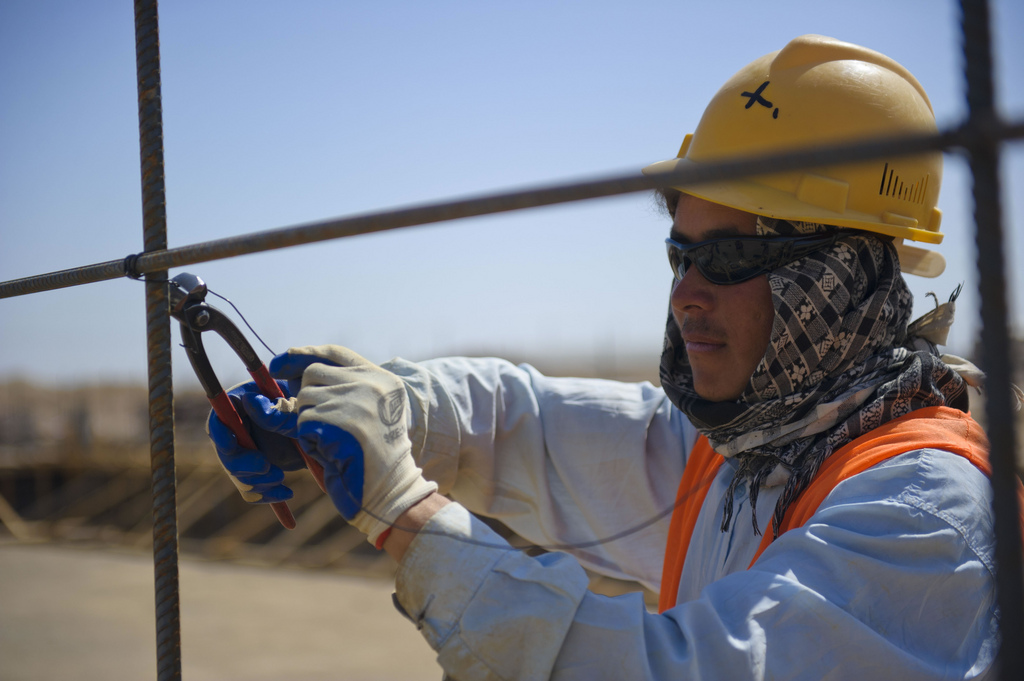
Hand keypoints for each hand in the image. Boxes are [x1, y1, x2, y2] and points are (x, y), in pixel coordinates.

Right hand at [207, 381, 302, 502]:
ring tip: (280, 478)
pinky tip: (286, 494)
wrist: (328, 433)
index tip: (230, 445)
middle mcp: (241, 429)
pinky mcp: (259, 470)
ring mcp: (249, 451)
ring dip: (255, 481)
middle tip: (265, 467)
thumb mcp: (300, 409)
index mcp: (244, 405)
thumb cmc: (314, 413)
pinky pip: (253, 489)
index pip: (219, 419)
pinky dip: (266, 494)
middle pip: (225, 452)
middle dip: (241, 465)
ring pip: (237, 475)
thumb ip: (277, 409)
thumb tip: (249, 400)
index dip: (220, 432)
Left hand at [270, 345, 437, 544]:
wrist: (389, 490)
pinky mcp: (332, 419)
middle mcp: (369, 383)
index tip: (280, 364)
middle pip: (312, 374)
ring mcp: (351, 399)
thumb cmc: (374, 457)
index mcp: (383, 379)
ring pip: (304, 399)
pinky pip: (300, 423)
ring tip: (334, 442)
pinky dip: (309, 440)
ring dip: (309, 422)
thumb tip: (286, 369)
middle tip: (323, 424)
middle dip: (307, 397)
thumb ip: (341, 389)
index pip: (335, 353)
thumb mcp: (369, 413)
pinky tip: (331, 452)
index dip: (304, 354)